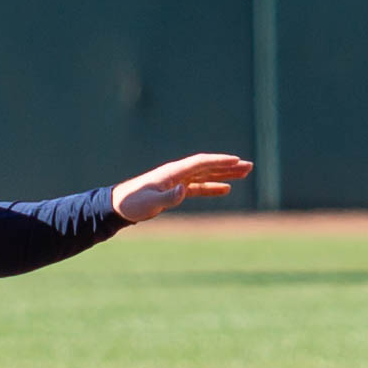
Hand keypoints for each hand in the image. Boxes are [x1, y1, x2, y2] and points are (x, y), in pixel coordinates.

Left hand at [110, 153, 252, 222]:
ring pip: (205, 175)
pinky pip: (198, 186)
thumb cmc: (132, 204)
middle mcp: (177, 173)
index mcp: (173, 172)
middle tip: (249, 166)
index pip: (201, 163)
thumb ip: (168, 198)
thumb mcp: (149, 203)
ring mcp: (176, 181)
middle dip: (228, 166)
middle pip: (207, 166)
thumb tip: (184, 191)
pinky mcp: (174, 190)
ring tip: (243, 174)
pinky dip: (212, 187)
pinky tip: (225, 189)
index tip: (237, 161)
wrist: (118, 206)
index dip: (219, 161)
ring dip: (224, 174)